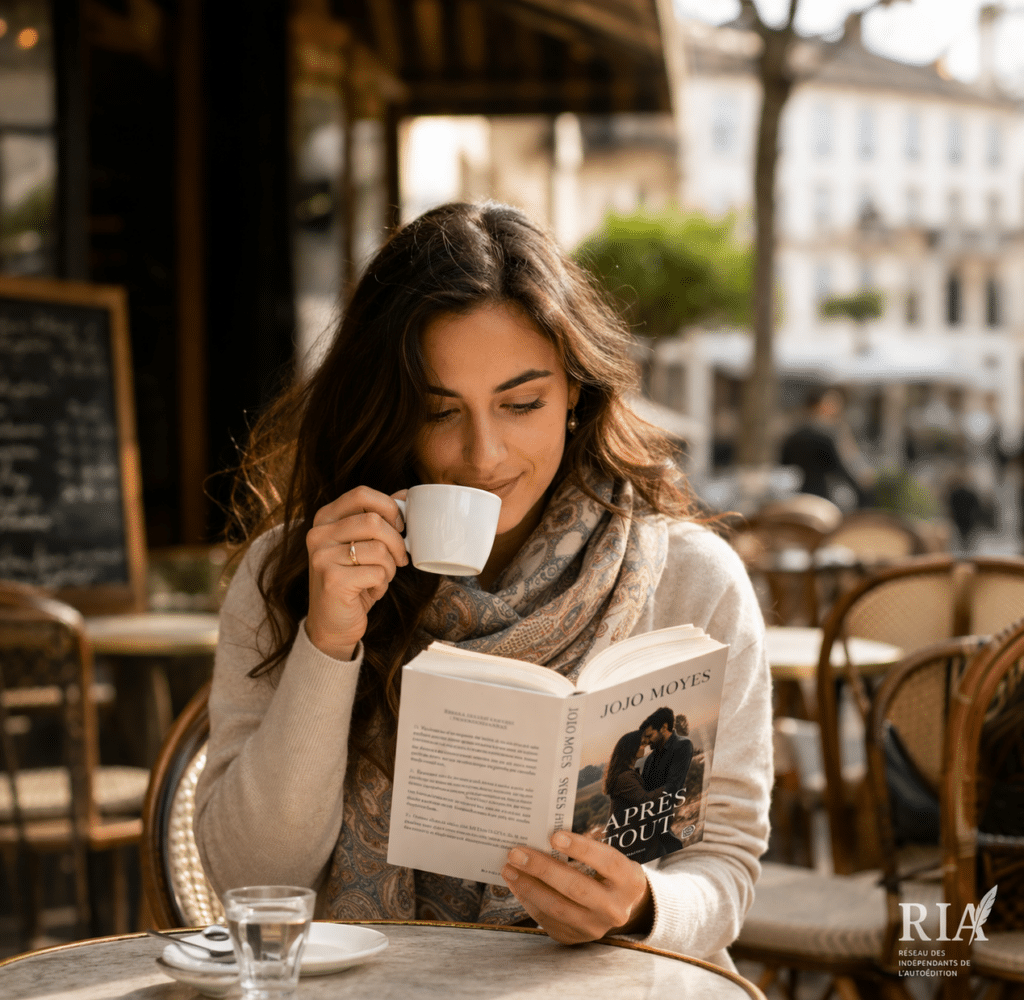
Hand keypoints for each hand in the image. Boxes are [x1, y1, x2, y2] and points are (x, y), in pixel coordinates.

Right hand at [305, 485, 407, 660]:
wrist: (332, 623)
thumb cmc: (353, 580)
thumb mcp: (363, 544)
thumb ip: (378, 517)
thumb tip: (407, 493)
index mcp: (325, 518)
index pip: (361, 494)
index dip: (389, 507)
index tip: (399, 527)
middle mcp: (318, 534)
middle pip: (374, 521)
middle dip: (397, 542)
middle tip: (399, 559)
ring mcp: (322, 557)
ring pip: (379, 549)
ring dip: (390, 567)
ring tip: (380, 577)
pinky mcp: (332, 580)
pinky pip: (377, 572)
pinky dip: (382, 584)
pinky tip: (371, 590)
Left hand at [501, 830, 652, 944]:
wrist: (619, 909)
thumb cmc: (608, 873)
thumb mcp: (609, 859)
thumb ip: (585, 849)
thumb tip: (543, 836)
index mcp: (630, 881)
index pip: (607, 862)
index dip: (581, 848)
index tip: (554, 836)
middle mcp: (616, 909)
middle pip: (577, 887)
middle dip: (543, 868)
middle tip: (516, 852)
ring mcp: (596, 927)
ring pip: (558, 908)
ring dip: (529, 886)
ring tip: (509, 868)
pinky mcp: (576, 938)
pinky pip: (548, 920)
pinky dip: (529, 900)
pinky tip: (517, 884)